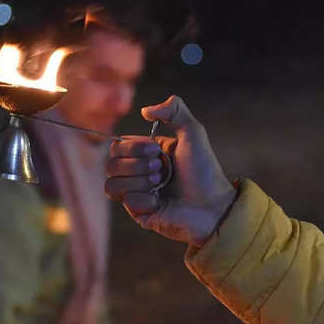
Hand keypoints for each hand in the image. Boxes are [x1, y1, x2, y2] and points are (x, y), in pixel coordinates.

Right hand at [105, 95, 236, 245]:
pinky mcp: (140, 213)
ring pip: (112, 185)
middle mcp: (139, 173)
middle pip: (111, 164)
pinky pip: (127, 202)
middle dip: (137, 164)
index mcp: (147, 154)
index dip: (133, 147)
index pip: (117, 146)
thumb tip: (144, 111)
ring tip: (160, 183)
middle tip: (160, 168)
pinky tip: (161, 201)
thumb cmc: (204, 170)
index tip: (156, 150)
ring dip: (139, 181)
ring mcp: (138, 193)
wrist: (212, 204)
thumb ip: (174, 110)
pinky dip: (146, 199)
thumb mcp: (193, 132)